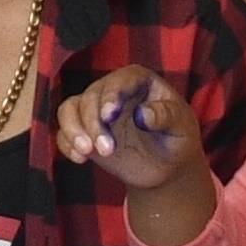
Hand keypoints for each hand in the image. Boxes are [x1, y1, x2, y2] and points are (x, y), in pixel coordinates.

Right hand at [57, 64, 207, 190]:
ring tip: (86, 153)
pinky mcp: (84, 131)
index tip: (109, 116)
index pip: (119, 80)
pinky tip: (80, 159)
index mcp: (138, 81)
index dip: (111, 95)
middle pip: (90, 97)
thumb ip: (166, 116)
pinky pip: (64, 132)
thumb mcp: (182, 127)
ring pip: (69, 109)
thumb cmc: (177, 138)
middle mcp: (111, 91)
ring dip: (73, 130)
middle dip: (93, 123)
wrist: (166, 165)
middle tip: (107, 150)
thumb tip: (143, 114)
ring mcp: (95, 111)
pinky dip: (66, 144)